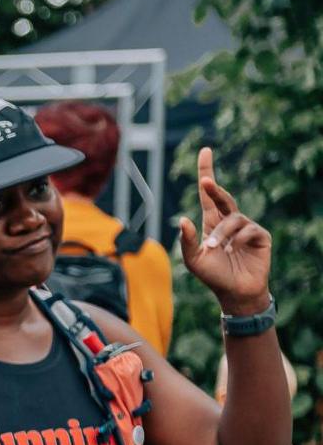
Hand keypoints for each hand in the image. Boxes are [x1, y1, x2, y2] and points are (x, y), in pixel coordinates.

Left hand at [174, 148, 272, 311]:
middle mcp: (229, 220)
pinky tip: (233, 251)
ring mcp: (246, 227)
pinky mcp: (261, 235)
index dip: (207, 172)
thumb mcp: (193, 260)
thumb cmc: (213, 276)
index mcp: (212, 222)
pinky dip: (237, 240)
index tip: (205, 151)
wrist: (235, 293)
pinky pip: (248, 229)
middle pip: (223, 197)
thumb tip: (183, 218)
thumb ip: (186, 241)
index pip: (208, 194)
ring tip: (216, 249)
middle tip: (205, 182)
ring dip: (222, 233)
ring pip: (233, 218)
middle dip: (214, 188)